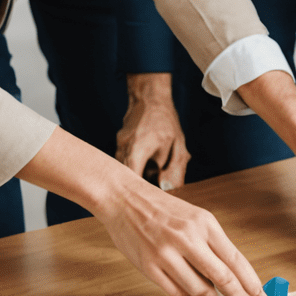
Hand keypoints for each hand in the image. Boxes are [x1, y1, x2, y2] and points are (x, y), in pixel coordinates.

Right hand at [21, 126, 265, 295]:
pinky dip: (184, 294)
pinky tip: (187, 289)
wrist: (126, 200)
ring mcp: (166, 253)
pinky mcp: (148, 266)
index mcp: (205, 223)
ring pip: (197, 289)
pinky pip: (174, 291)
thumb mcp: (195, 218)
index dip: (250, 282)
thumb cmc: (164, 211)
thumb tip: (227, 280)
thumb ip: (211, 247)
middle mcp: (188, 237)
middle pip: (222, 276)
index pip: (235, 259)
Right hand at [115, 73, 188, 189]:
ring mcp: (118, 146)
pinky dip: (134, 164)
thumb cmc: (165, 119)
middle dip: (140, 186)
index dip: (141, 193)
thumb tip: (169, 189)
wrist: (149, 96)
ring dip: (138, 174)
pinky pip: (124, 160)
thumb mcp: (177, 144)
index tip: (151, 199)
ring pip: (125, 170)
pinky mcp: (118, 144)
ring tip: (153, 171)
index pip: (133, 181)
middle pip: (127, 178)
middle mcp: (123, 149)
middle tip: (153, 189)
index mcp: (138, 150)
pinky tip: (147, 161)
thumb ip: (175, 168)